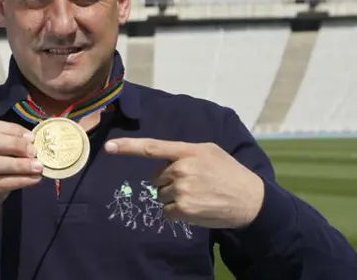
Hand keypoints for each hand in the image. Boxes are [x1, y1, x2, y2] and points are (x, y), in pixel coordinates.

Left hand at [104, 138, 264, 228]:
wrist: (250, 200)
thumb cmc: (228, 172)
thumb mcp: (209, 151)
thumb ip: (184, 151)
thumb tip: (161, 159)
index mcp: (188, 151)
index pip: (152, 147)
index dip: (127, 147)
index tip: (108, 147)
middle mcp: (182, 169)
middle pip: (156, 177)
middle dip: (169, 181)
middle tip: (193, 183)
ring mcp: (182, 190)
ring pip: (161, 194)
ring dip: (174, 197)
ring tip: (198, 195)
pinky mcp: (183, 209)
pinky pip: (166, 210)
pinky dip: (177, 211)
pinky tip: (196, 207)